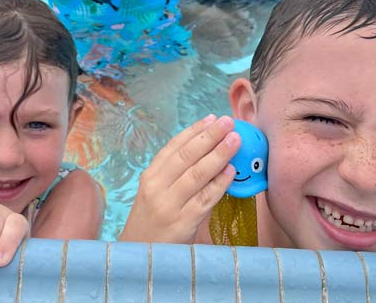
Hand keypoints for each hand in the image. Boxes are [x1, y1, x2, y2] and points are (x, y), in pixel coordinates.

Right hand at [119, 114, 239, 243]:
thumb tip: (206, 151)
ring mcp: (170, 205)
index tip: (211, 118)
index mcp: (150, 176)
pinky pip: (206, 199)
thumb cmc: (152, 222)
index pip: (173, 147)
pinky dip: (220, 183)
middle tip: (228, 122)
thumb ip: (174, 175)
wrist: (139, 256)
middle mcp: (157, 188)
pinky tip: (232, 171)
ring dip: (219, 154)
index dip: (194, 131)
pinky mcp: (183, 223)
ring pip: (197, 174)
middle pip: (186, 156)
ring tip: (235, 140)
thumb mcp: (155, 194)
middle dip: (209, 136)